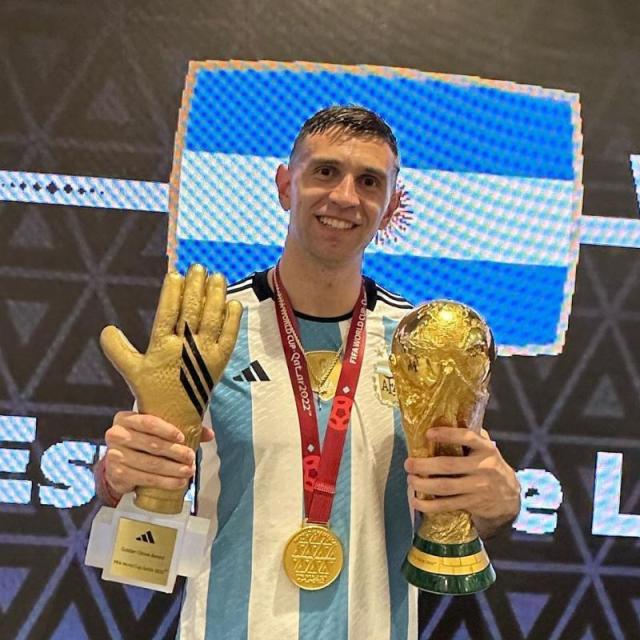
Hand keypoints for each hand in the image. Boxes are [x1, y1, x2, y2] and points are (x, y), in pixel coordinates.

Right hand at [100, 265, 242, 449]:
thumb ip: (118, 349)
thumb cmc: (152, 391)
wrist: (177, 417)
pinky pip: (229, 336)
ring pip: (212, 319)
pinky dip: (233, 319)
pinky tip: (234, 303)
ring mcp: (205, 355)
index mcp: (162, 348)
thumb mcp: (132, 371)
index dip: (172, 293)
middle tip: (198, 268)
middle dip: (196, 287)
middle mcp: (185, 349)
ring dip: (216, 296)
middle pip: (192, 312)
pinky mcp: (220, 362)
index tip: (174, 275)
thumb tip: (106, 329)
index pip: (168, 314)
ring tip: (217, 276)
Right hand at [103, 411, 214, 497]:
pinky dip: (165, 482)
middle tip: (191, 457)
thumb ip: (182, 428)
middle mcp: (116, 434)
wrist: (117, 465)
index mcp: (125, 418)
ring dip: (173, 469)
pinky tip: (178, 482)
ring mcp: (114, 455)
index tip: (182, 437)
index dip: (166, 430)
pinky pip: (146, 478)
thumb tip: (209, 434)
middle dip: (175, 452)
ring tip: (189, 471)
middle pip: (152, 444)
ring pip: (150, 463)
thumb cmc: (141, 443)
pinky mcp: (117, 474)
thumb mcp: (156, 432)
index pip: (148, 422)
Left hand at [404, 426, 520, 536]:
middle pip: (449, 466)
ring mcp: (478, 487)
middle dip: (425, 465)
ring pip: (445, 487)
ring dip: (424, 484)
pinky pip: (447, 505)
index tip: (428, 433)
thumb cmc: (491, 467)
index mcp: (486, 449)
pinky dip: (429, 505)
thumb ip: (472, 437)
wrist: (510, 498)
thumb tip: (446, 419)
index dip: (447, 434)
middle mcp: (483, 467)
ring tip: (411, 480)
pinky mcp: (472, 504)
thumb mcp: (487, 449)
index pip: (467, 437)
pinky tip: (416, 501)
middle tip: (408, 463)